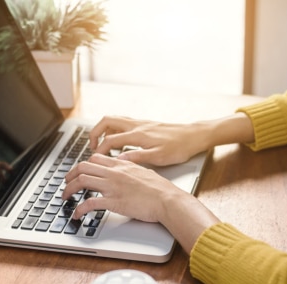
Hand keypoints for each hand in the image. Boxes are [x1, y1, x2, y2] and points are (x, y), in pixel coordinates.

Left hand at [62, 153, 183, 221]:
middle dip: (70, 175)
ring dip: (69, 189)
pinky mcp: (114, 202)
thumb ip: (132, 168)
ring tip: (65, 197)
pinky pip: (89, 203)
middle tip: (66, 183)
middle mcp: (114, 173)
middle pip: (83, 167)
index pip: (95, 159)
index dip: (83, 165)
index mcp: (122, 165)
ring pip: (82, 181)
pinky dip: (79, 209)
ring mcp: (113, 187)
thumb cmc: (161, 189)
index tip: (79, 172)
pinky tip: (77, 214)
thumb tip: (127, 166)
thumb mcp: (144, 171)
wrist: (167, 200)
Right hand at [89, 116, 211, 166]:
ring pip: (114, 119)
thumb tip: (118, 160)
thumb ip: (137, 158)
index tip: (95, 160)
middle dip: (95, 132)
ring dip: (104, 129)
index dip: (99, 150)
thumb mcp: (159, 157)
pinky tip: (120, 140)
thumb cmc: (179, 147)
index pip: (110, 140)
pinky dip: (115, 129)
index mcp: (138, 135)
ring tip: (103, 143)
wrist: (194, 136)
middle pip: (106, 121)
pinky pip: (124, 122)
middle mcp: (137, 125)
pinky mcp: (146, 124)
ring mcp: (141, 123)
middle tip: (92, 147)